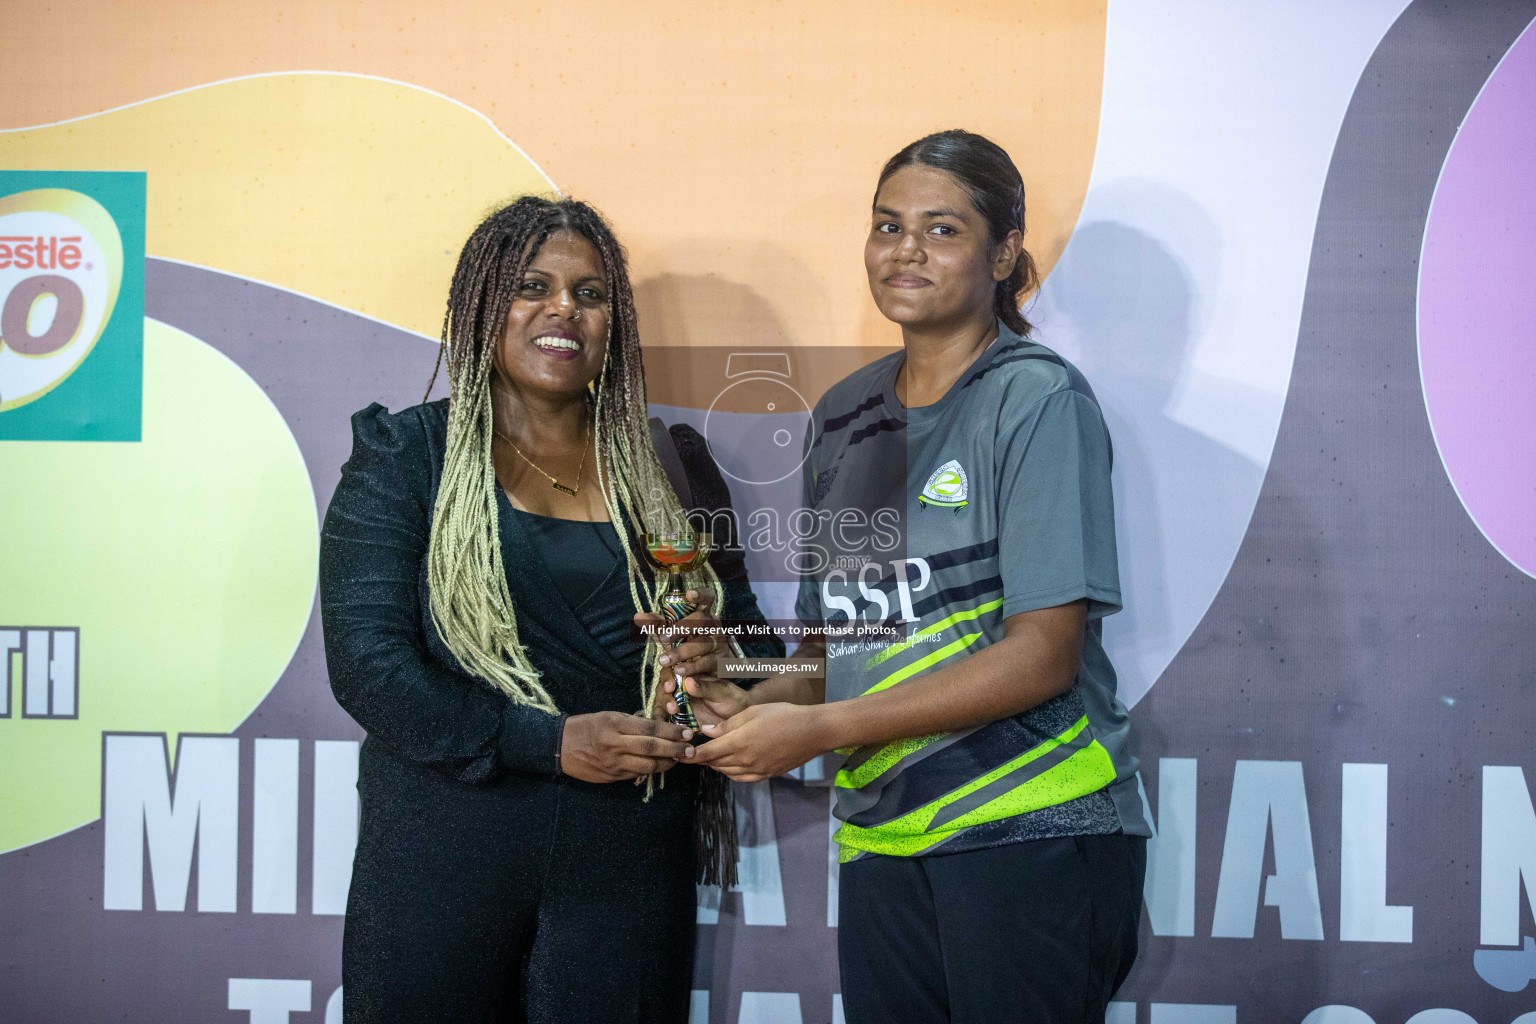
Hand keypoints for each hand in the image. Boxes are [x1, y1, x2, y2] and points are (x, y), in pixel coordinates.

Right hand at [560, 711, 694, 782]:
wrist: (560, 746)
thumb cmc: (586, 727)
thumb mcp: (608, 716)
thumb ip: (631, 723)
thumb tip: (657, 728)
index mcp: (614, 724)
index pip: (649, 728)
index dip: (671, 731)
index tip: (686, 732)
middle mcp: (615, 744)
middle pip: (651, 747)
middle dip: (674, 749)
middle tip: (691, 749)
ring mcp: (613, 763)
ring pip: (647, 765)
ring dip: (666, 763)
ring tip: (678, 759)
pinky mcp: (612, 776)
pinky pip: (636, 774)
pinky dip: (651, 770)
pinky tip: (660, 766)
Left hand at [634, 590, 724, 688]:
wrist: (708, 669)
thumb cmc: (688, 644)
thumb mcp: (672, 632)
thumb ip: (657, 624)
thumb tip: (637, 616)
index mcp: (703, 614)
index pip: (707, 598)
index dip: (700, 594)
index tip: (689, 594)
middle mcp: (713, 626)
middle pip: (701, 620)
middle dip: (682, 627)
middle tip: (664, 638)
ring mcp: (718, 643)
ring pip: (702, 643)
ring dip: (682, 652)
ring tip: (664, 660)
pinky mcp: (720, 661)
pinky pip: (706, 662)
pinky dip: (692, 667)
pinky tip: (679, 670)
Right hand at [661, 674, 751, 728]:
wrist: (739, 721)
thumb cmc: (733, 701)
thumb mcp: (722, 692)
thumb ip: (706, 687)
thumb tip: (688, 681)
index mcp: (692, 675)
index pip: (675, 671)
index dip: (669, 677)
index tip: (671, 686)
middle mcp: (682, 687)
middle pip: (664, 686)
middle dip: (664, 693)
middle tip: (671, 704)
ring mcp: (679, 702)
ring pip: (661, 701)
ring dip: (663, 706)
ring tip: (672, 712)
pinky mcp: (678, 717)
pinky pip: (664, 717)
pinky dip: (662, 720)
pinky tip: (665, 724)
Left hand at [692, 703, 825, 781]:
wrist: (813, 732)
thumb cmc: (783, 715)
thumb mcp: (752, 713)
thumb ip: (727, 725)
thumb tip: (707, 731)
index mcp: (739, 743)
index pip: (707, 753)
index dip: (691, 756)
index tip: (680, 755)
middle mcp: (745, 761)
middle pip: (715, 764)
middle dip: (703, 759)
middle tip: (695, 752)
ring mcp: (756, 771)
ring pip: (727, 772)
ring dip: (717, 765)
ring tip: (712, 756)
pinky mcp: (766, 775)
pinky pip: (742, 778)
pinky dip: (731, 773)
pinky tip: (731, 765)